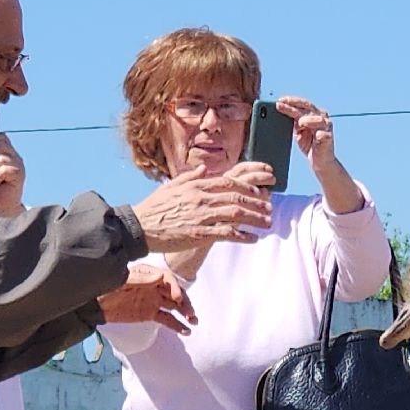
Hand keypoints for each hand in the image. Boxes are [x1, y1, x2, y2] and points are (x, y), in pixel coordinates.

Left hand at [97, 264, 196, 333]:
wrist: (94, 304)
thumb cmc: (105, 287)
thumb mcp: (120, 281)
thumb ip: (140, 278)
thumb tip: (160, 276)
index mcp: (148, 275)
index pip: (167, 279)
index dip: (175, 288)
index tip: (178, 298)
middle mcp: (154, 286)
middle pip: (175, 293)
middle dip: (184, 302)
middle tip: (190, 313)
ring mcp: (153, 300)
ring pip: (174, 306)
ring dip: (185, 313)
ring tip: (193, 321)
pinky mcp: (150, 313)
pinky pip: (167, 319)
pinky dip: (177, 325)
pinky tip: (186, 331)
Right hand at [162, 162, 276, 278]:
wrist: (139, 227)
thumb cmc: (154, 208)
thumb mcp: (171, 186)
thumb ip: (190, 177)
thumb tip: (203, 170)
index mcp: (196, 185)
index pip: (228, 182)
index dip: (247, 186)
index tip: (258, 191)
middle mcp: (201, 198)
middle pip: (237, 197)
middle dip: (257, 202)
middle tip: (269, 208)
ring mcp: (202, 216)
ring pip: (236, 214)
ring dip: (255, 218)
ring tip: (267, 223)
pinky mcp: (200, 233)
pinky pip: (227, 233)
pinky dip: (243, 236)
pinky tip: (253, 238)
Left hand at [275, 96, 336, 168]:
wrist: (320, 161)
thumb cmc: (309, 144)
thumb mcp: (298, 130)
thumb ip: (293, 121)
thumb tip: (281, 111)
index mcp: (314, 114)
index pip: (303, 104)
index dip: (291, 101)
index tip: (279, 101)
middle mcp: (321, 118)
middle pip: (308, 109)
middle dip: (293, 107)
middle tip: (281, 105)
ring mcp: (326, 128)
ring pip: (319, 120)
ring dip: (309, 120)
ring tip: (300, 123)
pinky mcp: (328, 139)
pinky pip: (324, 135)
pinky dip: (320, 135)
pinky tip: (317, 135)